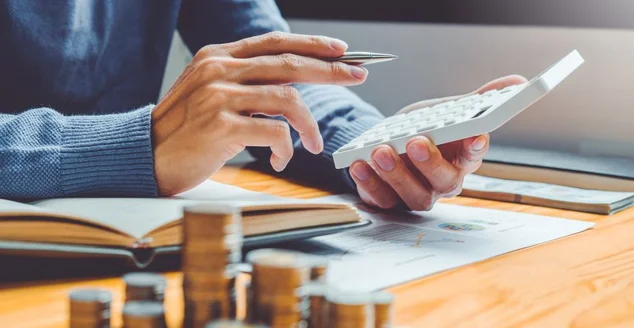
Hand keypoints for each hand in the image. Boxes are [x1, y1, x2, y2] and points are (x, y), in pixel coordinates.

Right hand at [152, 32, 366, 195]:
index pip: (274, 42)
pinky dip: (287, 147)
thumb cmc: (185, 130)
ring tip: (315, 143)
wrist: (146, 156)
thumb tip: (293, 85)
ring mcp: (218, 96)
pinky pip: (274, 132)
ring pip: (287, 99)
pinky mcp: (220, 126)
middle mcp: (218, 70)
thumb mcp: (211, 93)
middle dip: (330, 70)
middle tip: (359, 75)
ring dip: (309, 124)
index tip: (343, 50)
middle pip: (288, 62)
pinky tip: (283, 159)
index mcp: (218, 57)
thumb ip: (246, 82)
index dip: (312, 44)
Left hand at [349, 75, 527, 210]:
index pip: (474, 156)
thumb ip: (477, 100)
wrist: (388, 142)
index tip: (474, 136)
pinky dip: (368, 182)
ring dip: (396, 173)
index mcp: (461, 160)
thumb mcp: (446, 111)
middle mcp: (441, 183)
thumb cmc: (424, 130)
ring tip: (382, 151)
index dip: (475, 147)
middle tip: (415, 142)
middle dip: (429, 163)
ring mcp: (415, 194)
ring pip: (411, 194)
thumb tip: (515, 80)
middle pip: (443, 181)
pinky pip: (380, 198)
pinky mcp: (388, 200)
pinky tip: (359, 163)